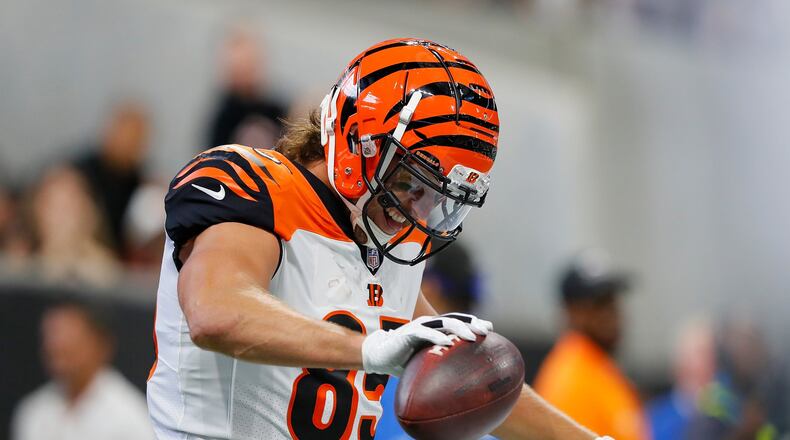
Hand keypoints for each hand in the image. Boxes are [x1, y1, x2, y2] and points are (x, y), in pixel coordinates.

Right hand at [361, 313, 492, 376]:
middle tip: (486, 331)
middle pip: (455, 319)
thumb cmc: (404, 360)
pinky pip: (425, 332)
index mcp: (435, 328)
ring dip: (459, 329)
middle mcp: (429, 324)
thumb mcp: (426, 361)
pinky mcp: (408, 333)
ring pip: (443, 323)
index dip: (473, 322)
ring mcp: (419, 327)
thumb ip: (441, 363)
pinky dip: (437, 336)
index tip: (489, 328)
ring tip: (472, 337)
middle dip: (471, 324)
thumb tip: (462, 383)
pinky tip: (448, 343)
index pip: (457, 321)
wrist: (379, 356)